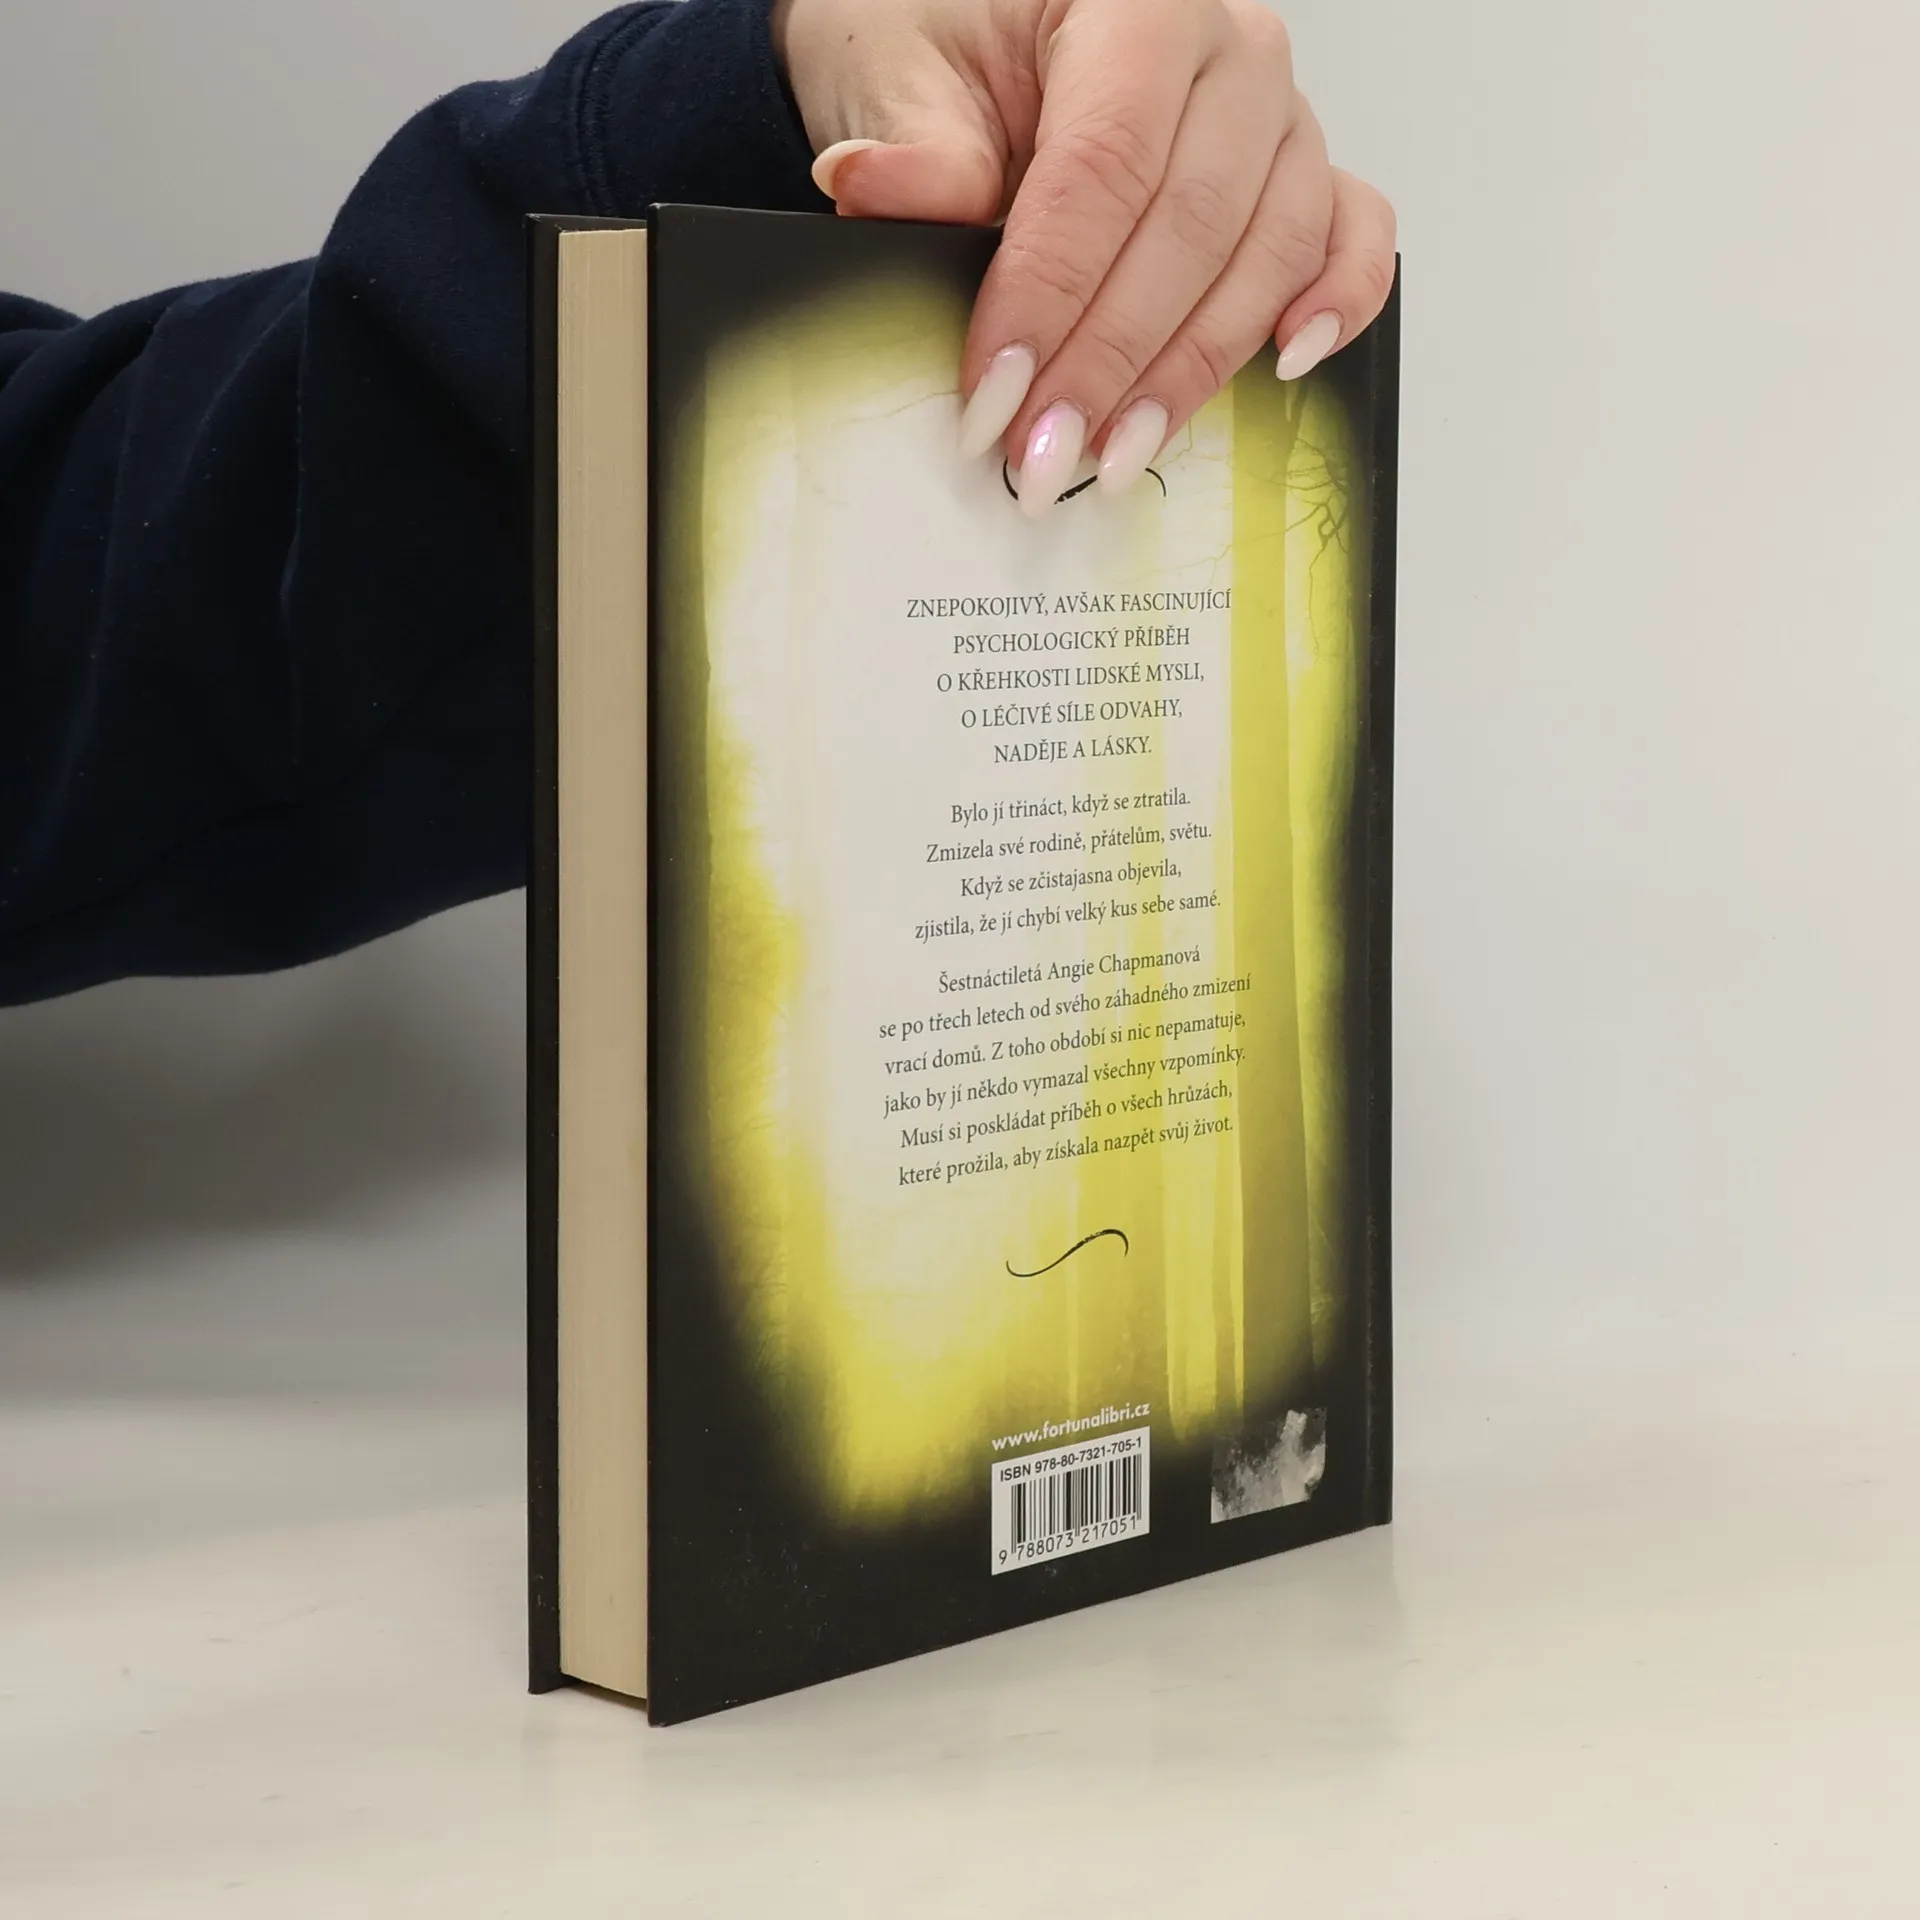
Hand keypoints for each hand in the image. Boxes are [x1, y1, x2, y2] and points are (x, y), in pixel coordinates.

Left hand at [772, 0, 1395, 513]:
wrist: (980, 40)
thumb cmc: (952, 46)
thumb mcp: (900, 70)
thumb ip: (915, 144)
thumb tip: (873, 186)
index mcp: (1137, 0)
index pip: (1108, 165)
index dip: (1051, 292)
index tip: (995, 391)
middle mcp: (1230, 53)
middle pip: (1192, 224)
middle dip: (1109, 359)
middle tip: (1041, 451)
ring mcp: (1279, 118)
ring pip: (1269, 253)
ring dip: (1192, 372)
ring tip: (1114, 456)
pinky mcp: (1300, 177)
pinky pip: (1353, 236)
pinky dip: (1336, 303)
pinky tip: (1284, 368)